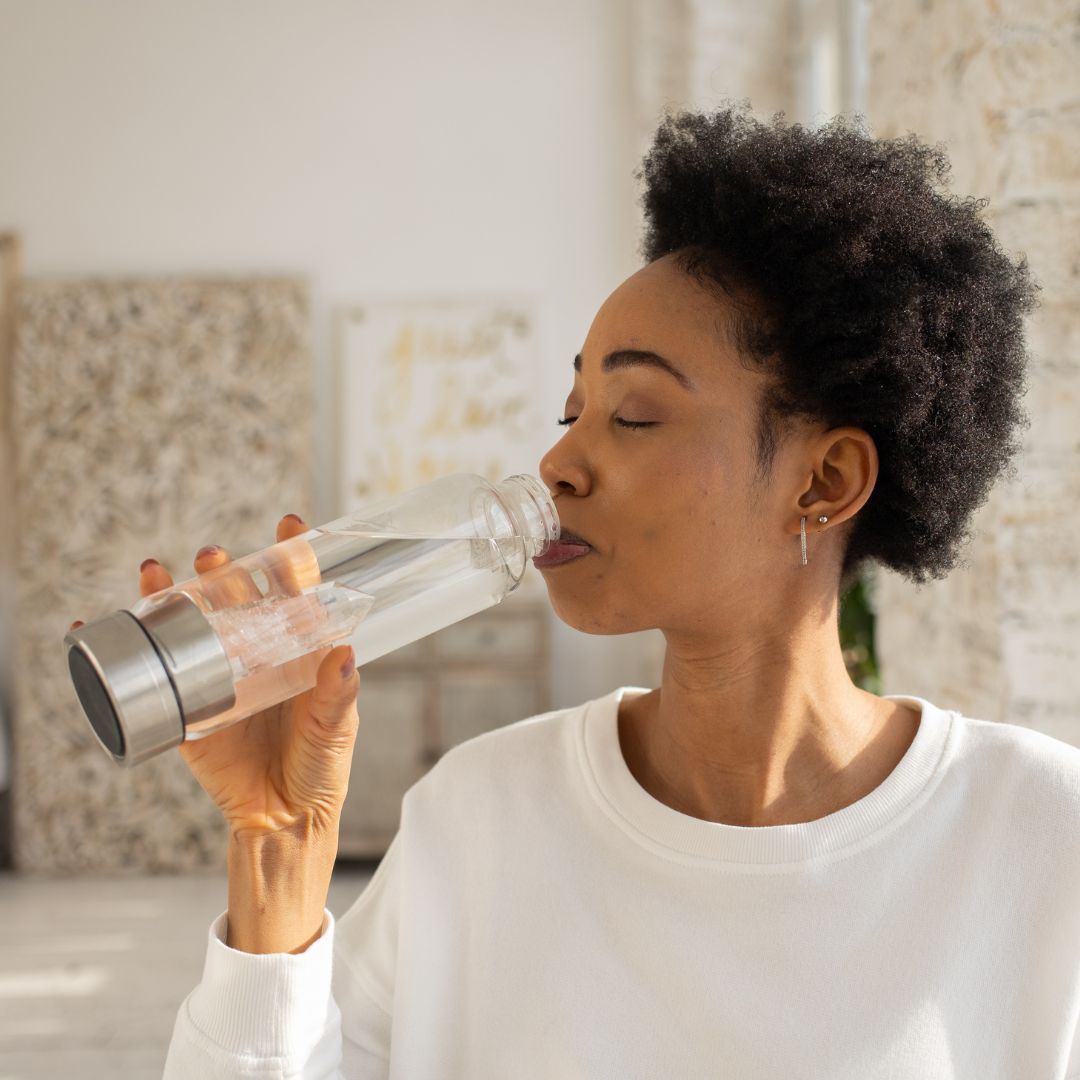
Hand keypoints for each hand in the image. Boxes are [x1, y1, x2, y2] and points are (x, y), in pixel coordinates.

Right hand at [69, 514, 360, 847]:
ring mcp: (218, 677)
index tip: (290, 526)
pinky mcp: (186, 708)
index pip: (294, 592)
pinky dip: (126, 645)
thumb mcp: (335, 728)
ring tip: (160, 574)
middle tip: (215, 556)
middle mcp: (257, 654)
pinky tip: (98, 623)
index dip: (291, 557)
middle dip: (223, 568)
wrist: (282, 819)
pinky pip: (153, 673)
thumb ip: (338, 694)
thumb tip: (345, 653)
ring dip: (173, 593)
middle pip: (236, 597)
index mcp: (298, 651)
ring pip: (192, 623)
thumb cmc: (319, 767)